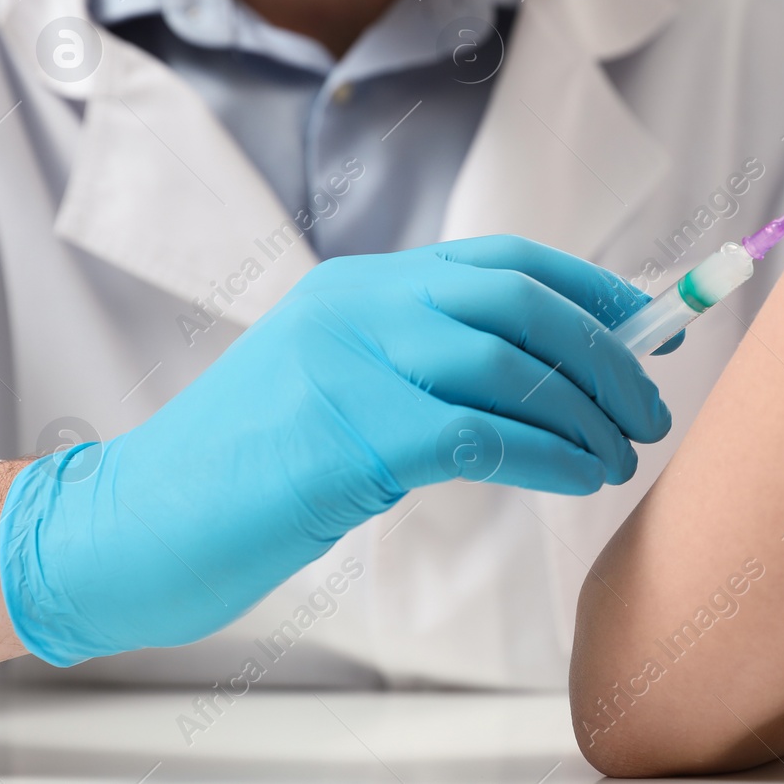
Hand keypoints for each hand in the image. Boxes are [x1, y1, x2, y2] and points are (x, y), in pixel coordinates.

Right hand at [0, 235, 670, 666]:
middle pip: (518, 303)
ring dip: (587, 416)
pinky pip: (483, 439)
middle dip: (606, 353)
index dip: (587, 287)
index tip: (646, 324)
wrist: (133, 523)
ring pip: (509, 369)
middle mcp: (358, 308)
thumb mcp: (337, 383)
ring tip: (622, 454)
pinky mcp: (347, 440)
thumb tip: (550, 372)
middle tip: (650, 404)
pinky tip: (581, 477)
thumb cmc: (249, 464)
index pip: (499, 260)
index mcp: (360, 285)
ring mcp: (349, 369)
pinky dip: (551, 457)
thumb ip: (424, 363)